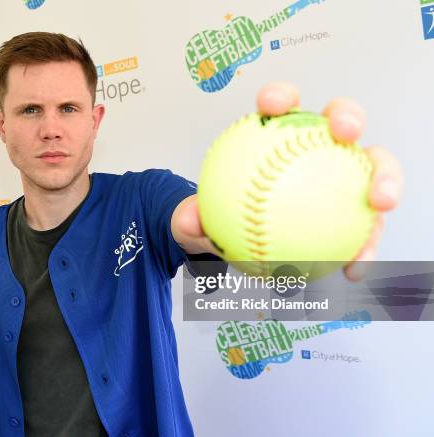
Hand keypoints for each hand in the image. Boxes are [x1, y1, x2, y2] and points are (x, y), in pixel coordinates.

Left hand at [173, 82, 403, 281]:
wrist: (242, 243)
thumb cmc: (223, 219)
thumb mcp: (198, 223)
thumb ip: (191, 220)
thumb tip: (189, 221)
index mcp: (276, 138)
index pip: (279, 107)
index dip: (280, 97)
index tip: (271, 106)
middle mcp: (316, 150)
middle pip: (340, 121)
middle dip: (347, 117)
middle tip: (343, 133)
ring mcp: (341, 179)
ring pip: (372, 169)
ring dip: (385, 180)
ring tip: (380, 204)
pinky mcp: (355, 212)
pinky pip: (367, 226)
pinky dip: (365, 246)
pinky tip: (354, 269)